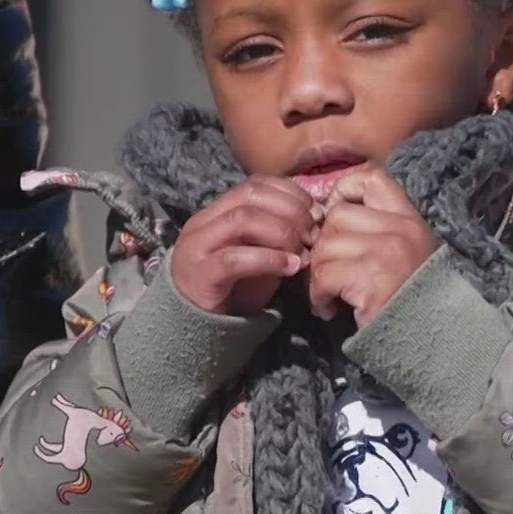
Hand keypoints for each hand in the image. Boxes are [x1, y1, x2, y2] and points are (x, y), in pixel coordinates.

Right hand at [171, 176, 319, 314]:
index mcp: (217, 212)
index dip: (289, 193)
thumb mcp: (260, 255)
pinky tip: (290, 268)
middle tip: (313, 233)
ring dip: (282, 232)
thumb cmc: (233, 290)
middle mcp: (203, 222)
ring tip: (303, 251)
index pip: (254, 184)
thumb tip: (314, 219)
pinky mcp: (200, 274)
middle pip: (250, 195)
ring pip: (242, 220)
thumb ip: (278, 235)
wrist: (197, 329)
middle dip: (290, 210)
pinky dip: (269, 259)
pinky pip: (235, 258)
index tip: (315, 212)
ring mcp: (197, 246)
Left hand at [310, 167, 437, 324]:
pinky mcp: (372, 278)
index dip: (344, 193)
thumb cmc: (412, 303)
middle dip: (324, 247)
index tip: (336, 224)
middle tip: (329, 274)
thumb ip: (374, 232)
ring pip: (326, 246)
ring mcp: (388, 252)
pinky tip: (330, 309)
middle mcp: (402, 229)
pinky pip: (324, 275)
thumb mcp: (404, 255)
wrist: (435, 343)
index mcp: (411, 220)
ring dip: (319, 275)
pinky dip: (319, 296)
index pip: (371, 178)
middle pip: (338, 216)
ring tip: (330, 296)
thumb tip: (322, 219)